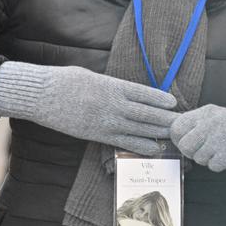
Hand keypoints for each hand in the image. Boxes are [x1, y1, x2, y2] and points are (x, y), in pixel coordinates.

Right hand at [0, 62, 179, 155]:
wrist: (43, 95)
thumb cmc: (65, 81)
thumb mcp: (92, 76)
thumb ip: (110, 85)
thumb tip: (124, 91)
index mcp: (112, 85)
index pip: (143, 93)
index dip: (160, 99)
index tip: (174, 104)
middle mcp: (113, 103)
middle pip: (146, 112)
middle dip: (165, 118)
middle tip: (182, 123)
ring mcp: (106, 120)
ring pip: (139, 128)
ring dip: (158, 133)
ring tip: (174, 136)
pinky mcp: (97, 134)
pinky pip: (124, 141)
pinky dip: (142, 145)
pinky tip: (155, 148)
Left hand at [170, 104, 225, 174]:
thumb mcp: (214, 118)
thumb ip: (195, 124)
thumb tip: (171, 134)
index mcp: (206, 112)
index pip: (177, 127)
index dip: (179, 140)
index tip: (189, 143)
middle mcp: (212, 121)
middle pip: (185, 146)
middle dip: (193, 153)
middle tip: (206, 150)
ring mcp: (222, 135)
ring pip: (199, 158)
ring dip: (209, 159)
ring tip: (221, 150)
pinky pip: (213, 166)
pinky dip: (220, 165)